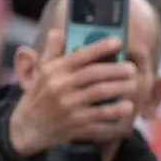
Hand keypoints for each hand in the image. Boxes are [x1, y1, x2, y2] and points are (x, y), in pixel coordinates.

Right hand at [6, 28, 137, 155]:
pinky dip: (115, 112)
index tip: (118, 41)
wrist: (28, 128)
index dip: (100, 47)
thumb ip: (52, 52)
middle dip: (117, 70)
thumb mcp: (40, 72)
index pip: (80, 55)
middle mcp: (60, 88)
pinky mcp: (76, 125)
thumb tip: (57, 32)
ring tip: (133, 85)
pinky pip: (100, 117)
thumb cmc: (39, 96)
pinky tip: (126, 107)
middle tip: (132, 69)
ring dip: (121, 88)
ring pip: (100, 94)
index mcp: (53, 72)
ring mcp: (69, 107)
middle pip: (94, 74)